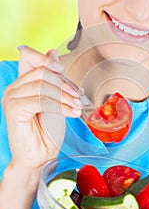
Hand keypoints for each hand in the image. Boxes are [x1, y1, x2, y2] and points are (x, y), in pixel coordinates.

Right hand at [2, 46, 81, 177]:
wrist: (40, 155)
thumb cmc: (47, 130)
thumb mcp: (56, 98)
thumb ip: (53, 77)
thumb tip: (53, 53)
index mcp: (23, 82)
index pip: (28, 55)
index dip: (46, 59)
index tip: (62, 70)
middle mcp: (14, 87)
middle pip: (41, 70)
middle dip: (64, 83)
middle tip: (77, 97)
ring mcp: (11, 97)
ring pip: (42, 85)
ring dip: (64, 97)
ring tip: (76, 107)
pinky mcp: (14, 109)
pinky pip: (41, 100)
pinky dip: (60, 106)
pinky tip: (70, 113)